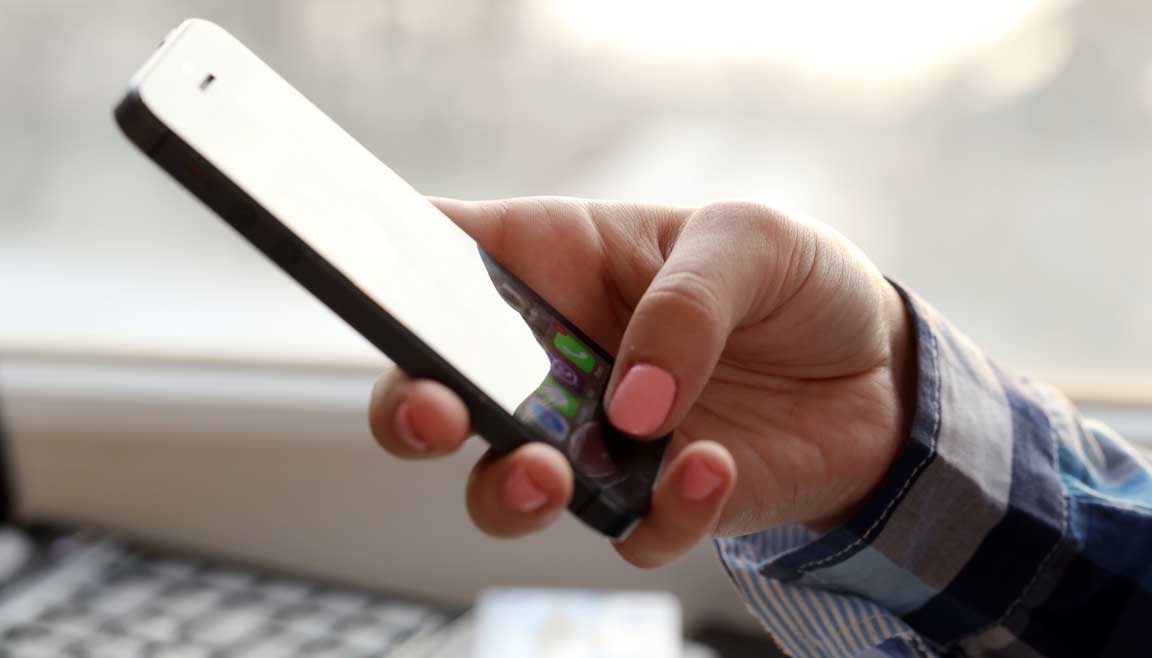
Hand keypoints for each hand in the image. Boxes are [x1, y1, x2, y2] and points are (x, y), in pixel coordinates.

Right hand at [369, 197, 915, 567]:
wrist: (880, 375)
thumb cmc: (794, 281)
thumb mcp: (751, 243)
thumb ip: (684, 305)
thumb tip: (626, 403)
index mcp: (553, 263)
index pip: (440, 254)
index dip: (383, 261)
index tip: (359, 276)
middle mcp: (552, 356)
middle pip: (435, 389)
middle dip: (409, 409)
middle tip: (434, 411)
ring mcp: (594, 436)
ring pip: (503, 484)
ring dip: (508, 490)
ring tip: (550, 473)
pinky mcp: (654, 499)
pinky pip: (629, 527)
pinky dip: (663, 511)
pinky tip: (710, 465)